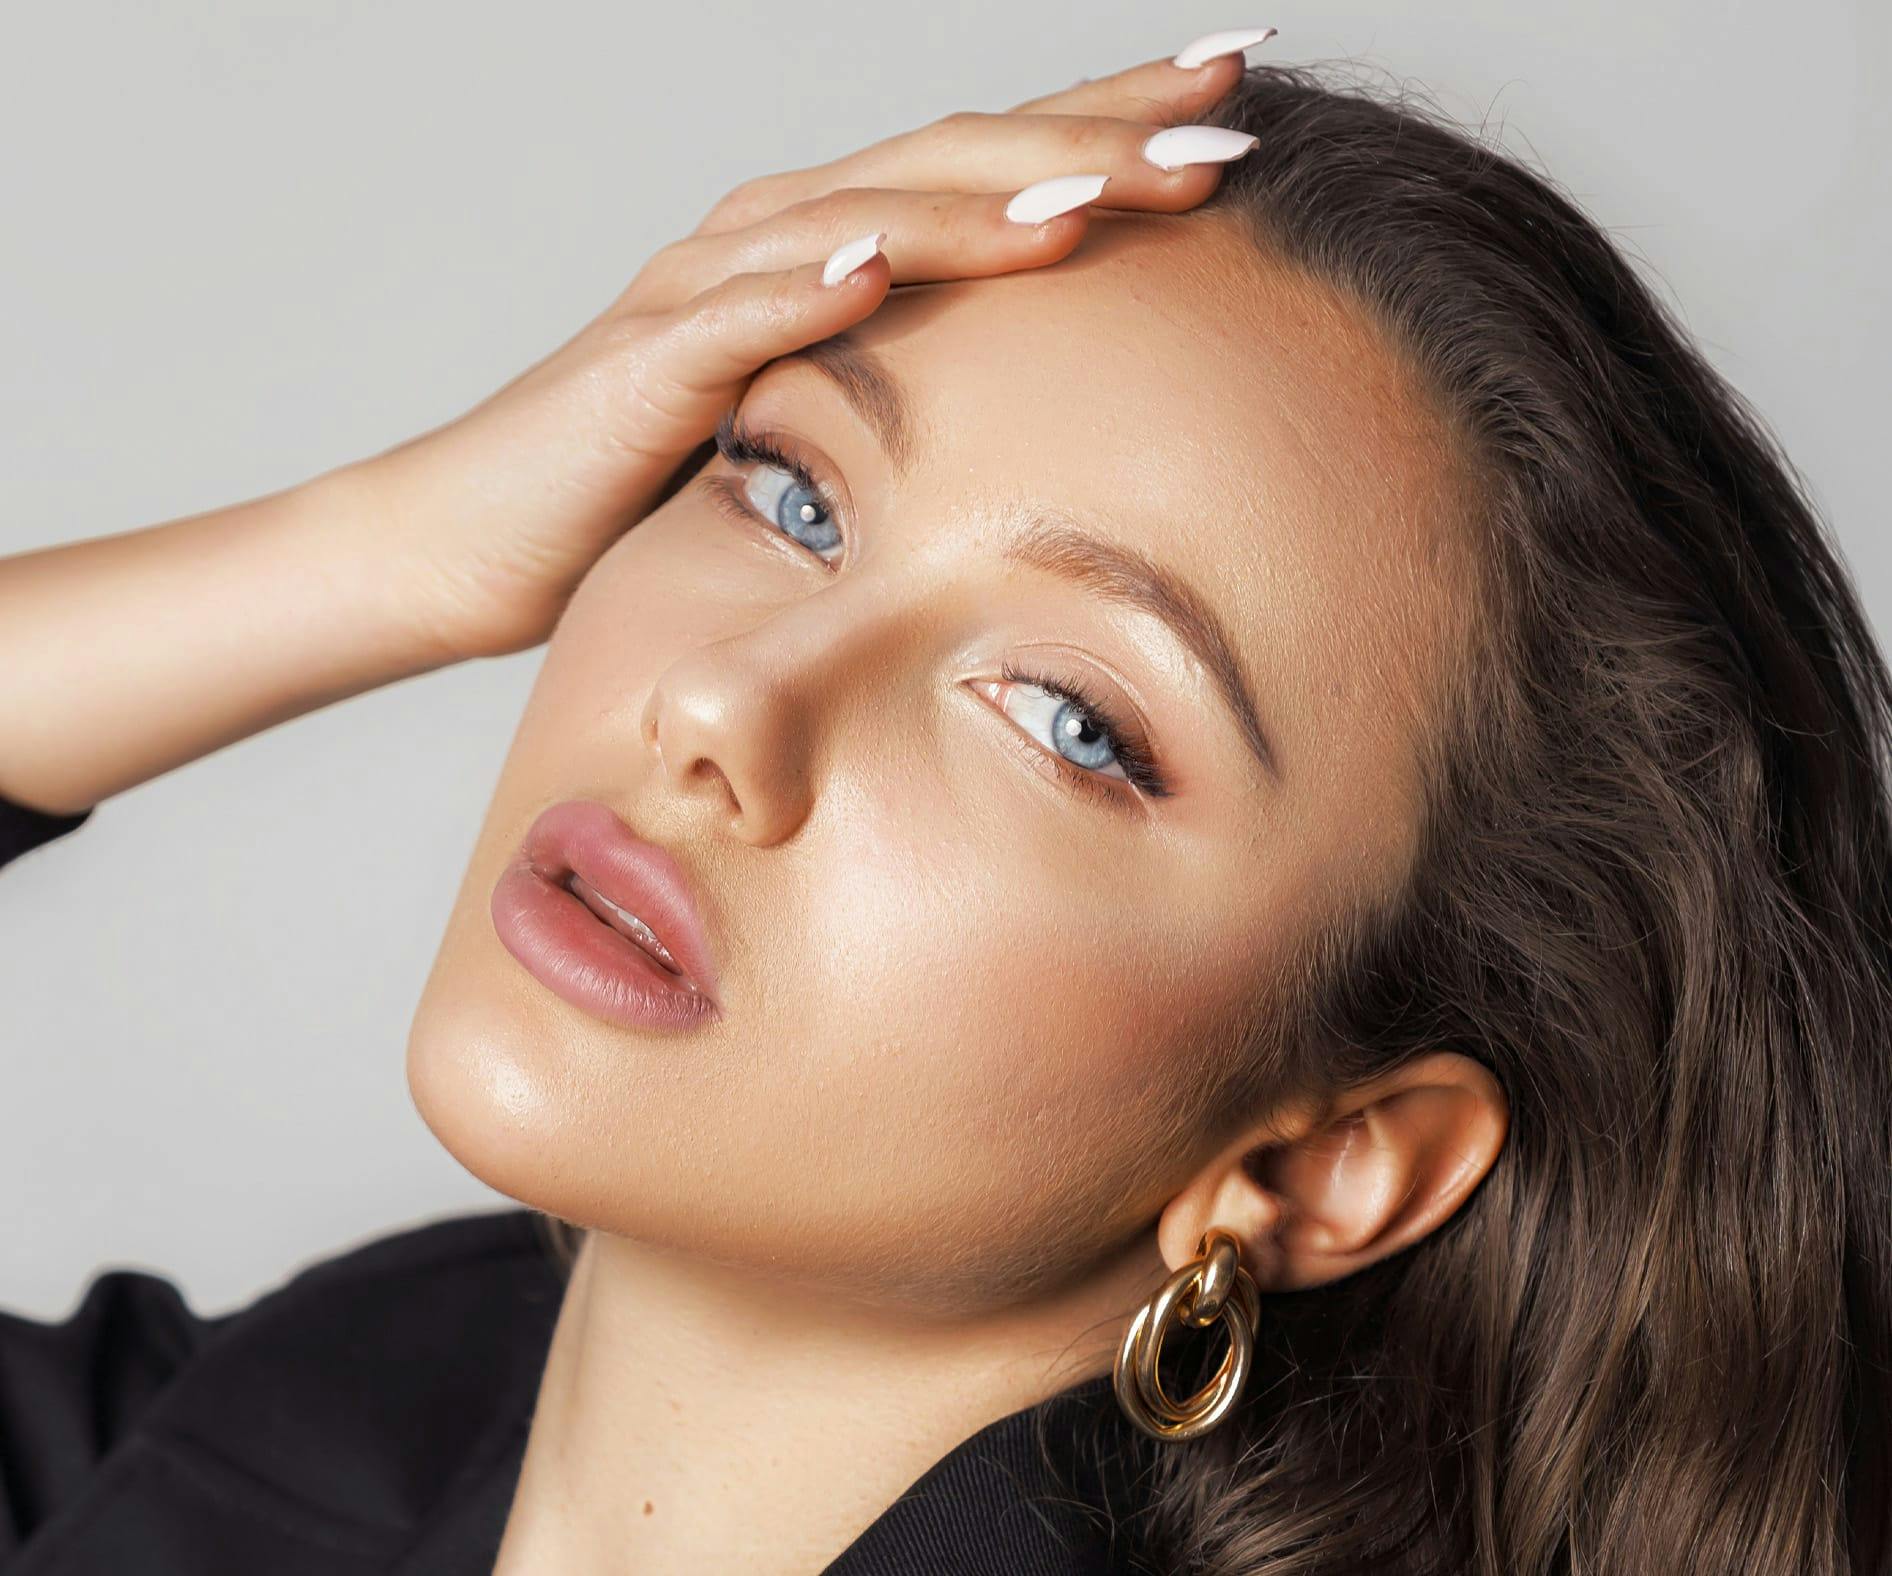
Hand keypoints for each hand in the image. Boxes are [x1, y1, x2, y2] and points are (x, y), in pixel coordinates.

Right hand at [347, 46, 1261, 664]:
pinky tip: (882, 267)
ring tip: (1099, 190)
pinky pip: (733, 318)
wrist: (481, 536)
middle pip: (953, 160)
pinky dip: (808, 288)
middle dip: (1092, 136)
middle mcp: (777, 242)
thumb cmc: (649, 489)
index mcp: (832, 253)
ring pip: (862, 219)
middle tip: (1225, 117)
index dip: (1109, 123)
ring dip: (982, 202)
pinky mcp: (642, 369)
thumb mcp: (819, 436)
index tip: (1235, 103)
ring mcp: (705, 292)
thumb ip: (911, 400)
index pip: (991, 168)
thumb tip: (1038, 415)